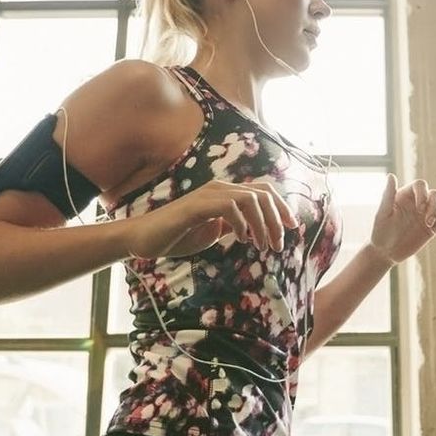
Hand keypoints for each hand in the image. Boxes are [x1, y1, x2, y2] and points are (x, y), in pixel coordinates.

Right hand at [124, 179, 298, 258]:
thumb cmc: (177, 236)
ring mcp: (207, 195)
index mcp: (225, 194)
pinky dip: (241, 223)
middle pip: (262, 192)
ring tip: (263, 246)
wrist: (144, 240)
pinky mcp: (196, 206)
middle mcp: (219, 188)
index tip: (291, 227)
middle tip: (278, 244)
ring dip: (262, 224)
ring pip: (250, 198)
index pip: (263, 189)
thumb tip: (254, 229)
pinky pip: (229, 206)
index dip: (281, 206)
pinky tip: (241, 240)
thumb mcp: (214, 232)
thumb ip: (233, 226)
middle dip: (276, 219)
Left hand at [367, 175, 435, 264]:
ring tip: (434, 229)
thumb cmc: (380, 232)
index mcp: (406, 195)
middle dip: (435, 207)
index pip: (421, 185)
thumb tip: (391, 175)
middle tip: (428, 223)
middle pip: (435, 194)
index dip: (423, 194)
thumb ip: (388, 194)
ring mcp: (426, 214)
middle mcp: (418, 202)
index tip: (420, 209)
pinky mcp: (433, 226)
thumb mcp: (383, 214)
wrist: (386, 252)